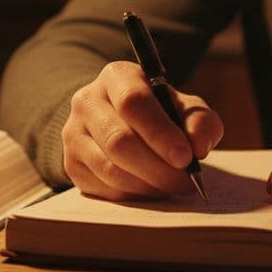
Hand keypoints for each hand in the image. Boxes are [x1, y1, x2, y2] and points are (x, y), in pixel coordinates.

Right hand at [62, 61, 223, 200]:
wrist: (123, 121)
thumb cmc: (161, 113)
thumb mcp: (186, 108)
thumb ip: (200, 122)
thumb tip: (198, 147)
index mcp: (117, 76)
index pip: (133, 102)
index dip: (160, 133)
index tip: (186, 157)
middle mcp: (87, 101)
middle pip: (118, 140)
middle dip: (157, 168)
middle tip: (185, 183)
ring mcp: (73, 133)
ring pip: (109, 169)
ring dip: (147, 185)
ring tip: (171, 187)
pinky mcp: (71, 163)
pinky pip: (102, 188)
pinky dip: (132, 195)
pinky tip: (150, 189)